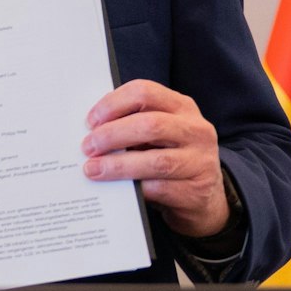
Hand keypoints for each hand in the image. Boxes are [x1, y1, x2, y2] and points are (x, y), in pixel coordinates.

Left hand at [81, 78, 228, 238]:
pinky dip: (135, 188)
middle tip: (88, 147)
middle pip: (150, 124)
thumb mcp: (157, 135)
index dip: (113, 104)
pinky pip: (160, 189)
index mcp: (182, 107)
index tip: (91, 121)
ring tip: (93, 169)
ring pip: (156, 161)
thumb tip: (91, 128)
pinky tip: (118, 190)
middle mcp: (196, 130)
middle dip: (112, 134)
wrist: (202, 198)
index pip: (145, 92)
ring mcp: (200, 161)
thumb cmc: (170, 158)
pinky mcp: (197, 191)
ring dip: (118, 165)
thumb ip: (132, 124)